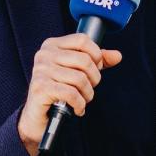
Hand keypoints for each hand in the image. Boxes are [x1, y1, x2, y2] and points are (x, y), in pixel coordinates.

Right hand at [17, 33, 121, 155]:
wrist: (38, 116)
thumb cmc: (58, 90)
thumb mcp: (77, 71)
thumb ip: (96, 61)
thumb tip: (117, 56)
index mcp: (52, 45)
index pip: (82, 40)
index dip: (96, 55)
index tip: (95, 68)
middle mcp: (44, 55)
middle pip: (84, 60)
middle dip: (94, 78)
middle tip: (90, 89)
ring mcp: (41, 71)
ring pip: (80, 79)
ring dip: (87, 94)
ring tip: (84, 100)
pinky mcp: (40, 88)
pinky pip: (71, 94)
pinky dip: (80, 104)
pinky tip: (78, 109)